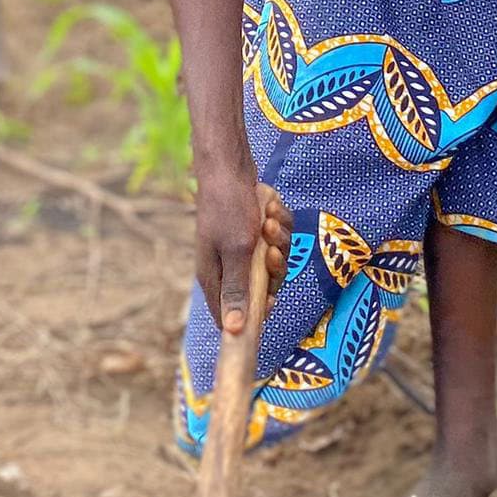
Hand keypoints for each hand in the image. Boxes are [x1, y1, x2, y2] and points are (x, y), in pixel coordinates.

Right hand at [193, 172, 292, 337]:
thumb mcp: (235, 253)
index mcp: (216, 278)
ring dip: (278, 240)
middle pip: (264, 288)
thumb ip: (237, 290)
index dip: (254, 316)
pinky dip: (280, 224)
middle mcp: (230, 267)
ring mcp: (246, 248)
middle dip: (273, 268)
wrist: (230, 166)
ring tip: (268, 220)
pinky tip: (270, 208)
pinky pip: (281, 239)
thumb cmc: (227, 209)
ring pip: (277, 261)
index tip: (271, 302)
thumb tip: (233, 330)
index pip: (231, 316)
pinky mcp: (258, 231)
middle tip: (269, 249)